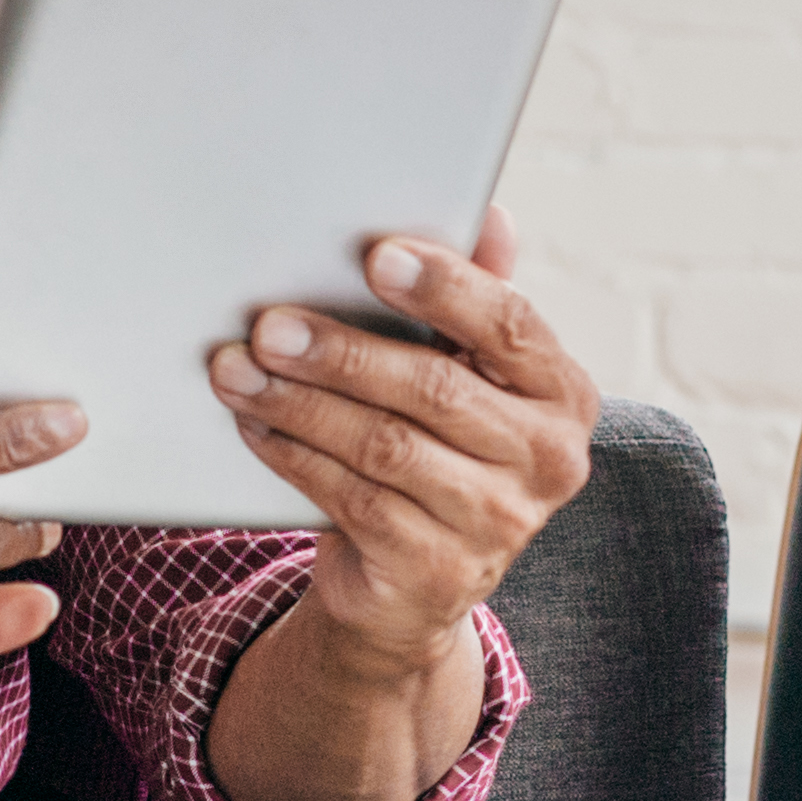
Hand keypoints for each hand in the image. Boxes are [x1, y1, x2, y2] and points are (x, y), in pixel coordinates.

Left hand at [203, 206, 594, 671]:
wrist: (418, 584)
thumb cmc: (443, 449)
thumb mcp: (470, 378)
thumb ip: (476, 301)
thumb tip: (491, 216)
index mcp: (563, 394)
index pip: (510, 325)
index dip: (446, 286)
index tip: (377, 255)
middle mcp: (547, 461)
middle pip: (434, 389)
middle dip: (342, 352)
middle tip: (269, 324)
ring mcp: (497, 523)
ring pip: (384, 446)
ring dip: (299, 403)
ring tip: (238, 370)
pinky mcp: (438, 572)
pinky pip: (353, 500)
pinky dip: (295, 457)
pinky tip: (256, 426)